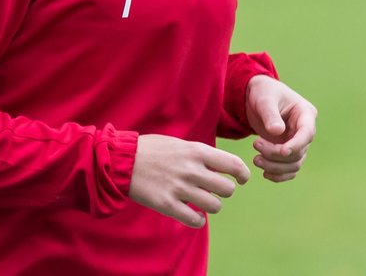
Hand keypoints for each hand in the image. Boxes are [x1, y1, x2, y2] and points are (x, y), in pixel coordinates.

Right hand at [128, 134, 249, 227]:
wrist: (122, 160)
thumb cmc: (152, 149)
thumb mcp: (180, 144)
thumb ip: (201, 155)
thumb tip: (220, 167)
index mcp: (197, 151)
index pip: (233, 165)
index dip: (243, 174)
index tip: (242, 179)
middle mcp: (192, 170)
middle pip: (228, 189)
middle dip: (226, 191)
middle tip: (216, 190)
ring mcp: (180, 188)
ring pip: (215, 206)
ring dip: (213, 206)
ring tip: (204, 203)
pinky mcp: (167, 205)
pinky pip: (195, 220)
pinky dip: (198, 220)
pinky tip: (194, 215)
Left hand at [245, 75, 316, 182]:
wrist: (254, 96)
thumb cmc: (262, 92)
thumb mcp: (264, 99)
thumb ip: (270, 114)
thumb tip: (277, 132)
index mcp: (305, 113)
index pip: (307, 134)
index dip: (296, 145)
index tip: (282, 151)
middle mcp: (305, 130)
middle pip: (299, 152)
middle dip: (276, 155)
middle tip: (255, 145)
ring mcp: (297, 142)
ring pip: (294, 163)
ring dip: (276, 167)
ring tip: (256, 160)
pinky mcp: (288, 151)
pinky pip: (289, 169)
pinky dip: (279, 174)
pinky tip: (265, 173)